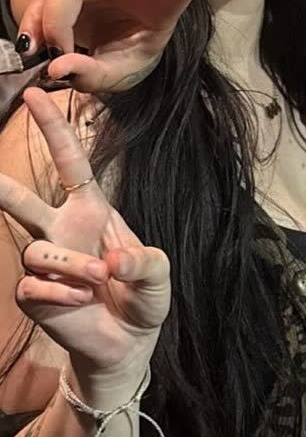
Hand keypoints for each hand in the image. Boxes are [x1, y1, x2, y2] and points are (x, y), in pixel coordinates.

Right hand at [0, 89, 168, 379]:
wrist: (127, 343)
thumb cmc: (142, 297)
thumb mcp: (158, 275)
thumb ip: (145, 262)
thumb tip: (113, 260)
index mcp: (91, 212)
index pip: (70, 164)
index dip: (54, 130)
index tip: (39, 93)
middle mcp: (61, 232)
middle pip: (22, 201)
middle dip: (1, 186)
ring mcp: (45, 264)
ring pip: (38, 251)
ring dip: (73, 266)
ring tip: (98, 281)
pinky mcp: (34, 296)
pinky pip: (34, 286)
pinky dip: (61, 294)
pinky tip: (79, 302)